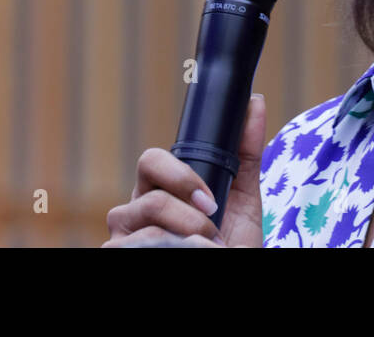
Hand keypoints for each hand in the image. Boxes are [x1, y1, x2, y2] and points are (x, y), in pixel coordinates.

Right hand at [103, 94, 266, 247]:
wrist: (226, 271)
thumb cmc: (229, 245)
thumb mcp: (242, 201)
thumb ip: (245, 153)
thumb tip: (256, 102)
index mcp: (157, 189)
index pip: (150, 160)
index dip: (178, 175)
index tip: (210, 200)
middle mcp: (133, 210)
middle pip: (147, 194)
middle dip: (183, 211)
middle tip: (209, 228)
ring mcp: (122, 238)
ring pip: (146, 226)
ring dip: (186, 239)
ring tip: (204, 250)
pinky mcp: (117, 255)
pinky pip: (138, 248)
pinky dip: (172, 251)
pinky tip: (185, 254)